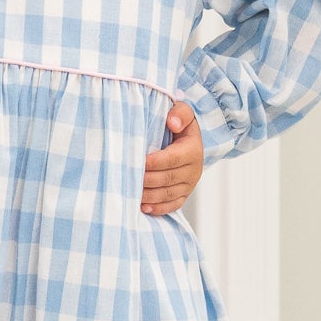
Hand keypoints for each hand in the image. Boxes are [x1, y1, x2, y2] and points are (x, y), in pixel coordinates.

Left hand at [141, 101, 202, 215]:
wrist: (189, 140)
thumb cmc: (180, 125)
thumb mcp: (183, 113)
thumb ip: (180, 113)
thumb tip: (172, 122)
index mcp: (193, 149)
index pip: (173, 158)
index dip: (155, 162)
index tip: (138, 161)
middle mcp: (194, 169)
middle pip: (168, 178)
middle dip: (147, 179)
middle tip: (126, 178)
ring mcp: (189, 185)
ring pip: (168, 193)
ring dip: (149, 195)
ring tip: (130, 193)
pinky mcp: (184, 195)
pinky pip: (172, 205)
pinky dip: (158, 208)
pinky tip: (143, 207)